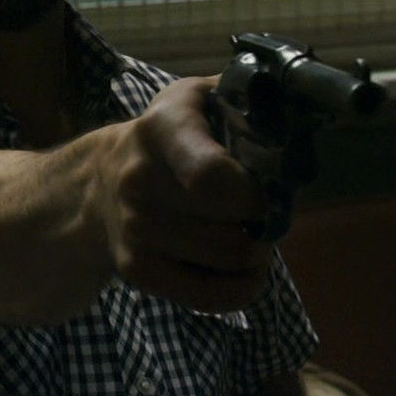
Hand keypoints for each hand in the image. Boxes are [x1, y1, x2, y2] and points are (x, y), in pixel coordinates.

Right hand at [80, 75, 271, 312]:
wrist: (99, 182)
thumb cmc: (172, 138)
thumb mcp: (200, 98)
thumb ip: (246, 99)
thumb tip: (296, 116)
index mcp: (164, 129)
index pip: (211, 174)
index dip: (253, 192)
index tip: (265, 189)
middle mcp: (141, 180)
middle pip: (234, 227)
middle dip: (265, 223)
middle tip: (264, 212)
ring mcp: (135, 229)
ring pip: (231, 261)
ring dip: (257, 253)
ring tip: (250, 233)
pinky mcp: (136, 270)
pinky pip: (211, 297)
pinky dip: (242, 287)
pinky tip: (240, 266)